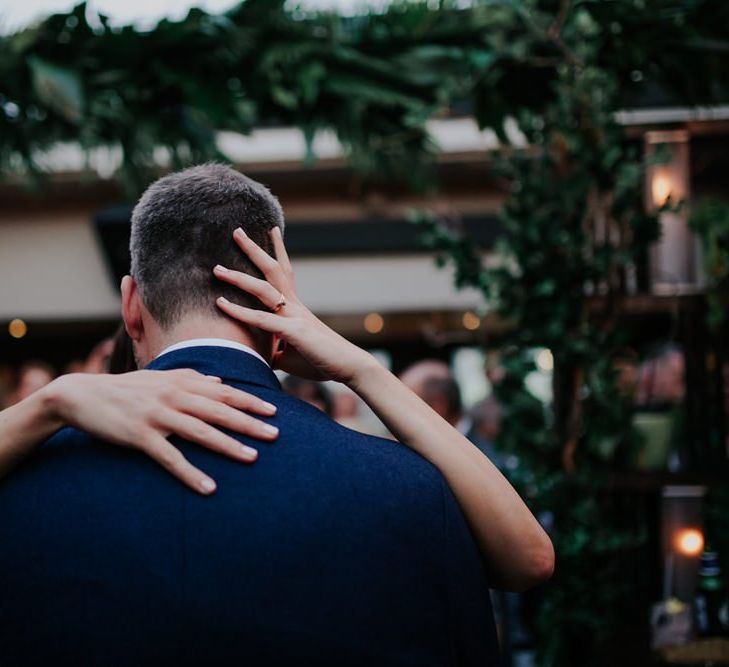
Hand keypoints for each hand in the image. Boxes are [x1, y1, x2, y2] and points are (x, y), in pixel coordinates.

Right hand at [43, 369, 278, 494]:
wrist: (82, 395)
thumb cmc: (126, 388)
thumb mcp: (160, 378)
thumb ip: (192, 379)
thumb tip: (220, 382)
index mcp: (181, 383)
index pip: (224, 392)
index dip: (250, 402)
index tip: (274, 412)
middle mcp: (173, 396)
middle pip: (219, 411)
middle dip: (249, 423)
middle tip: (276, 435)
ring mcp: (157, 416)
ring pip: (200, 432)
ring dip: (228, 446)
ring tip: (252, 458)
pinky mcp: (140, 436)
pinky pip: (170, 458)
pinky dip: (190, 473)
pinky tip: (208, 488)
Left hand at [214, 227, 375, 384]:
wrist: (351, 367)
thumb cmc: (322, 361)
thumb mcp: (290, 355)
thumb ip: (273, 351)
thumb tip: (259, 356)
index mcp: (296, 308)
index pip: (285, 273)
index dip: (278, 251)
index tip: (272, 230)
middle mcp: (295, 306)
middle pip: (273, 269)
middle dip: (254, 249)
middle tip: (237, 231)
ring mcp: (295, 316)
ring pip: (263, 289)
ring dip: (239, 277)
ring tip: (217, 268)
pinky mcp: (294, 331)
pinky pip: (261, 319)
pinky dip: (240, 312)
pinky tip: (222, 304)